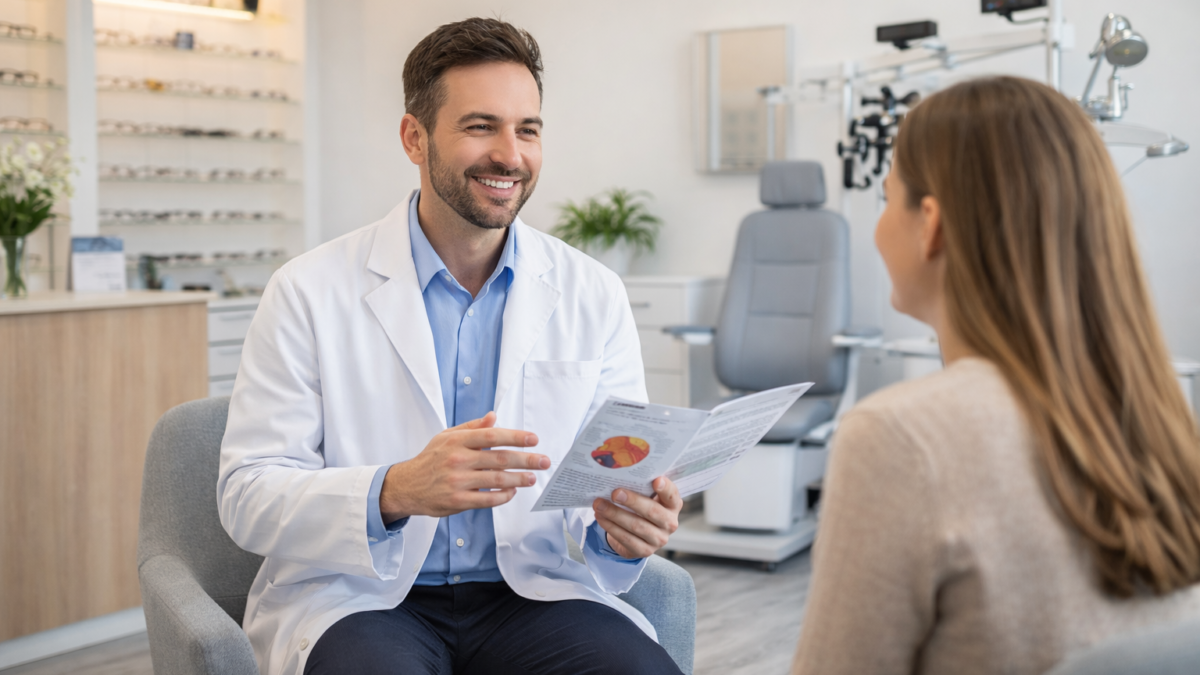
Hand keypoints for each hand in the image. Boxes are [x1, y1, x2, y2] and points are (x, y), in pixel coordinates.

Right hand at [380, 412, 547, 521]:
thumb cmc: (431, 459)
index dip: (516, 437)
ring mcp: (458, 481)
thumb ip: (471, 427)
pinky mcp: (457, 501)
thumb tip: (493, 417)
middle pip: (500, 458)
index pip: (492, 436)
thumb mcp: (446, 436)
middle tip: (544, 461)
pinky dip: (503, 496)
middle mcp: (458, 459)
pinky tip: (512, 492)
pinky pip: (487, 499)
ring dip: (519, 479)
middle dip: (526, 460)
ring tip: (532, 478)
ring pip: (496, 480)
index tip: (533, 439)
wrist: (407, 486)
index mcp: (457, 441)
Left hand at [592, 477, 681, 558]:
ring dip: (615, 514)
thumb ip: (642, 487)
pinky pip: (626, 538)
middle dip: (632, 501)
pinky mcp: (645, 551)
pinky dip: (611, 527)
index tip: (656, 480)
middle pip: (652, 511)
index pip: (672, 496)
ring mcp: (659, 539)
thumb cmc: (642, 508)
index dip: (665, 488)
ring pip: (636, 526)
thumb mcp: (647, 496)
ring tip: (599, 505)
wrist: (638, 535)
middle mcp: (670, 523)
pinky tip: (600, 517)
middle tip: (615, 493)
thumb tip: (620, 476)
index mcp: (673, 505)